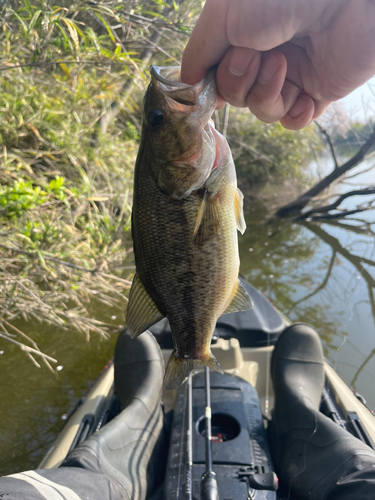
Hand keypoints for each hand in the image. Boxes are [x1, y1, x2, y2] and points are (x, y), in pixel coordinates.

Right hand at [181, 0, 374, 129]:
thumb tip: (186, 83)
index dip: (209, 85)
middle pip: (234, 96)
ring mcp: (291, 73)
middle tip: (254, 54)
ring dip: (265, 93)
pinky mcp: (318, 90)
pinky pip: (293, 120)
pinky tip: (303, 97)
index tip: (204, 88)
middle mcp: (263, 53)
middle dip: (238, 81)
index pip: (215, 73)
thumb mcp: (223, 15)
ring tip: (281, 63)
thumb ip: (199, 51)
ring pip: (261, 111)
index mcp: (240, 33)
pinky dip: (294, 115)